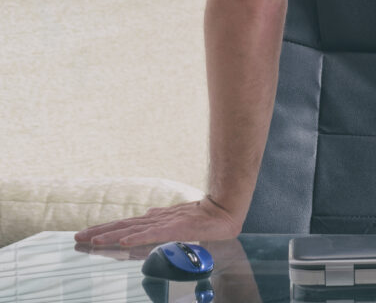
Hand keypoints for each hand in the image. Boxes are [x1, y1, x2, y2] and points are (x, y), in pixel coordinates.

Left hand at [74, 195, 240, 246]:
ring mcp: (165, 223)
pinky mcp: (175, 228)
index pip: (125, 224)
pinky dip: (137, 237)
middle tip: (77, 237)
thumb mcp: (176, 219)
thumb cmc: (203, 215)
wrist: (224, 210)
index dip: (105, 228)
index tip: (85, 233)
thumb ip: (161, 219)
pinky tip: (123, 241)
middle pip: (123, 225)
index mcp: (155, 219)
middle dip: (99, 231)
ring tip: (92, 240)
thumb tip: (146, 215)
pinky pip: (153, 234)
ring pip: (133, 229)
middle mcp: (156, 219)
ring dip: (111, 234)